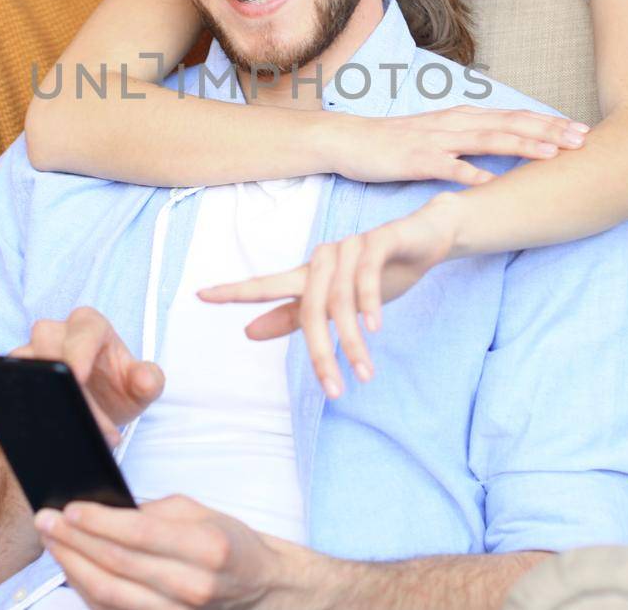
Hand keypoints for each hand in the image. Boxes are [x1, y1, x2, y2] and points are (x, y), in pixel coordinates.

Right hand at [10, 307, 163, 446]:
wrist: (97, 408)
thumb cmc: (118, 388)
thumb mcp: (142, 388)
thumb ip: (149, 381)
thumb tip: (144, 379)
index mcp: (91, 326)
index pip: (84, 331)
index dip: (79, 351)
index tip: (79, 377)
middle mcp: (58, 332)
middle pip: (48, 344)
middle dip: (62, 381)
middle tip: (78, 416)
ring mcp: (33, 351)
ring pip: (24, 360)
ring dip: (41, 391)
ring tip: (65, 425)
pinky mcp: (17, 372)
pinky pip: (9, 379)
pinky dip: (23, 398)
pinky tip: (39, 423)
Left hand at [34, 494, 302, 609]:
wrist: (259, 589)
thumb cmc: (230, 546)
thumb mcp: (201, 513)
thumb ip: (155, 512)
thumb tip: (106, 510)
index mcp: (205, 548)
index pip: (138, 533)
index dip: (98, 521)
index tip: (69, 508)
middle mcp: (191, 586)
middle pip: (116, 565)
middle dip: (74, 541)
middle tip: (46, 521)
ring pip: (108, 595)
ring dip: (72, 567)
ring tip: (52, 543)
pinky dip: (86, 590)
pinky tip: (71, 568)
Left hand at [197, 194, 462, 397]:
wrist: (426, 238)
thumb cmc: (378, 272)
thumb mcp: (338, 302)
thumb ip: (293, 317)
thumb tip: (246, 332)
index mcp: (309, 275)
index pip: (266, 284)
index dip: (235, 291)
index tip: (201, 295)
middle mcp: (323, 259)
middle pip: (309, 309)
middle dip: (320, 352)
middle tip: (333, 389)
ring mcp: (349, 247)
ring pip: (340, 300)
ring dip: (353, 340)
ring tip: (365, 373)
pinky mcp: (377, 240)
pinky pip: (366, 275)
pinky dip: (369, 302)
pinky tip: (375, 326)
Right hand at [327, 105, 586, 185]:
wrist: (349, 140)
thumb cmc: (396, 143)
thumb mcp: (440, 137)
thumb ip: (471, 141)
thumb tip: (506, 150)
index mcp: (463, 117)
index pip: (514, 116)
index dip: (549, 122)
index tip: (581, 130)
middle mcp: (455, 123)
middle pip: (510, 124)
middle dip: (548, 130)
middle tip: (583, 138)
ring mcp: (436, 140)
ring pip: (487, 140)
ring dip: (522, 145)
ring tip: (552, 154)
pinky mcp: (416, 159)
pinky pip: (449, 168)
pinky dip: (473, 175)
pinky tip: (494, 184)